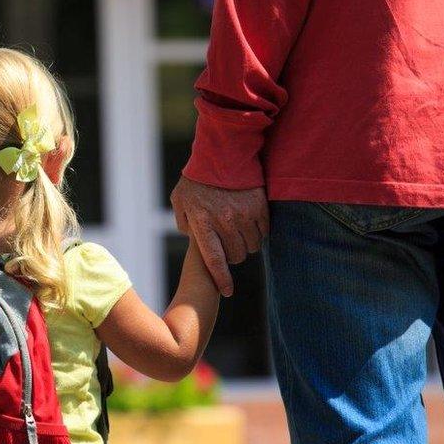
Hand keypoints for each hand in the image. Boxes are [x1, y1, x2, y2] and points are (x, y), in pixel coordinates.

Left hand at [170, 176, 268, 296]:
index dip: (222, 278)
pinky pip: (264, 232)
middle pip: (236, 256)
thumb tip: (190, 236)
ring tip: (238, 232)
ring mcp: (244, 214)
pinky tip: (250, 223)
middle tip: (227, 244)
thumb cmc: (197, 178)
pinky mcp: (260, 207)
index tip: (227, 291)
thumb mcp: (180, 200)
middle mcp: (224, 221)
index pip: (214, 259)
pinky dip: (259, 232)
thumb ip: (183, 221)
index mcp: (202, 222)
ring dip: (246, 244)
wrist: (222, 152)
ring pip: (252, 246)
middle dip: (232, 256)